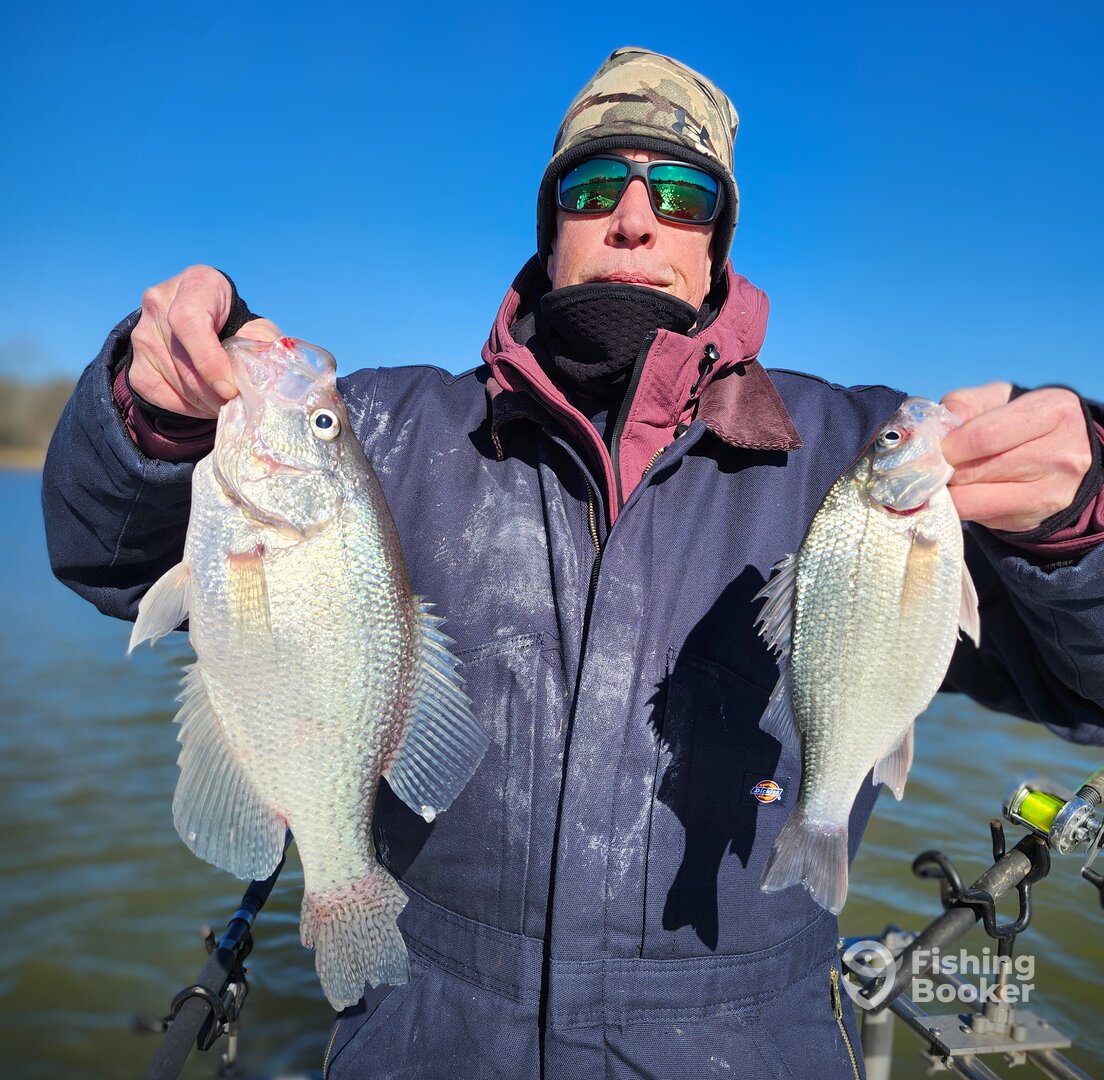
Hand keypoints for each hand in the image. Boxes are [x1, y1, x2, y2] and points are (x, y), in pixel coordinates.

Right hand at [129, 265, 280, 417]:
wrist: (203, 322)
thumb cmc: (236, 324)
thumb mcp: (256, 326)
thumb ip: (262, 342)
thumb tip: (260, 368)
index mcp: (196, 284)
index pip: (188, 319)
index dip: (208, 360)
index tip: (229, 389)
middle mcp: (160, 302)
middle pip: (183, 359)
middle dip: (213, 391)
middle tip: (236, 405)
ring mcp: (142, 332)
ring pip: (172, 380)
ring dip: (203, 402)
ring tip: (224, 404)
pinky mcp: (135, 361)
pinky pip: (158, 394)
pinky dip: (186, 407)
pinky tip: (205, 403)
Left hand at [940, 383, 1091, 532]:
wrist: (1063, 452)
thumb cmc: (1018, 419)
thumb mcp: (997, 398)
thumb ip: (962, 405)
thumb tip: (929, 432)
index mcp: (1054, 412)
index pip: (985, 436)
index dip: (949, 445)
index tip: (930, 448)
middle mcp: (1061, 454)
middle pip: (976, 470)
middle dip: (942, 469)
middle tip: (924, 467)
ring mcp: (1050, 492)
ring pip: (973, 499)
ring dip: (946, 490)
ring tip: (938, 479)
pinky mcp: (1033, 518)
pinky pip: (979, 517)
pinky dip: (958, 506)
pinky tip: (957, 493)